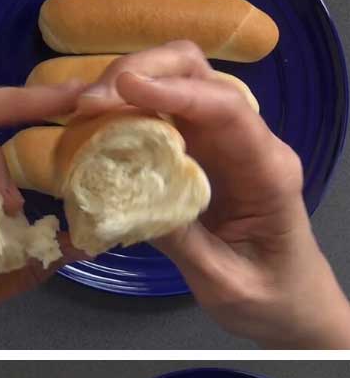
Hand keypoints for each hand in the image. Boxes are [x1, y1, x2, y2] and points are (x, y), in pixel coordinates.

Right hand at [78, 42, 349, 348]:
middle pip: (200, 76)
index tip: (122, 88)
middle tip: (89, 103)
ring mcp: (225, 145)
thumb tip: (124, 201)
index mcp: (268, 170)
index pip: (226, 109)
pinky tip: (103, 127)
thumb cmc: (269, 298)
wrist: (291, 305)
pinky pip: (168, 117)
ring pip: (181, 86)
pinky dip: (133, 112)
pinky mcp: (205, 156)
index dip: (173, 91)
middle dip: (144, 72)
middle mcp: (249, 144)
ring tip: (87, 110)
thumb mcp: (223, 280)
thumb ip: (180, 240)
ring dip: (132, 86)